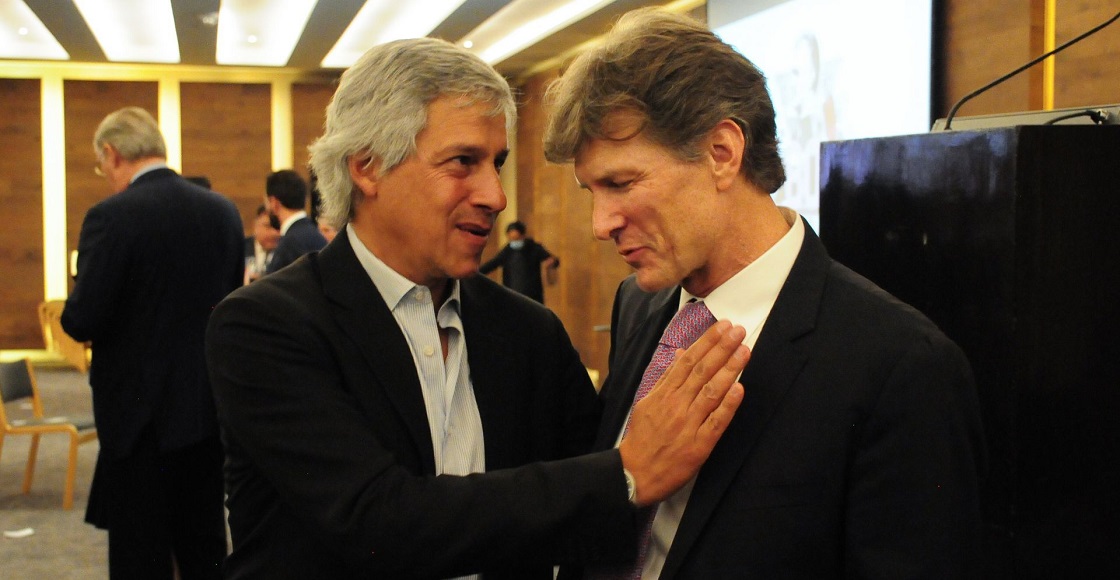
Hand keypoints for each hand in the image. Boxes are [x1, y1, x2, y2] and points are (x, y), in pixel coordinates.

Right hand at [618, 321, 748, 505]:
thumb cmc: (642, 438)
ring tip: (744, 351)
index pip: (687, 361)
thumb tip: (682, 355)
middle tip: (737, 331)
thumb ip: (667, 379)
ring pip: (711, 391)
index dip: (706, 342)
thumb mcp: (648, 403)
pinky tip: (740, 389)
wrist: (634, 473)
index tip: (721, 327)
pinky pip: (716, 421)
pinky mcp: (699, 445)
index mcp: (663, 394)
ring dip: (730, 370)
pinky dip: (728, 404)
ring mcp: (688, 424)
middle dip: (721, 348)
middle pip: (701, 371)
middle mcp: (676, 405)